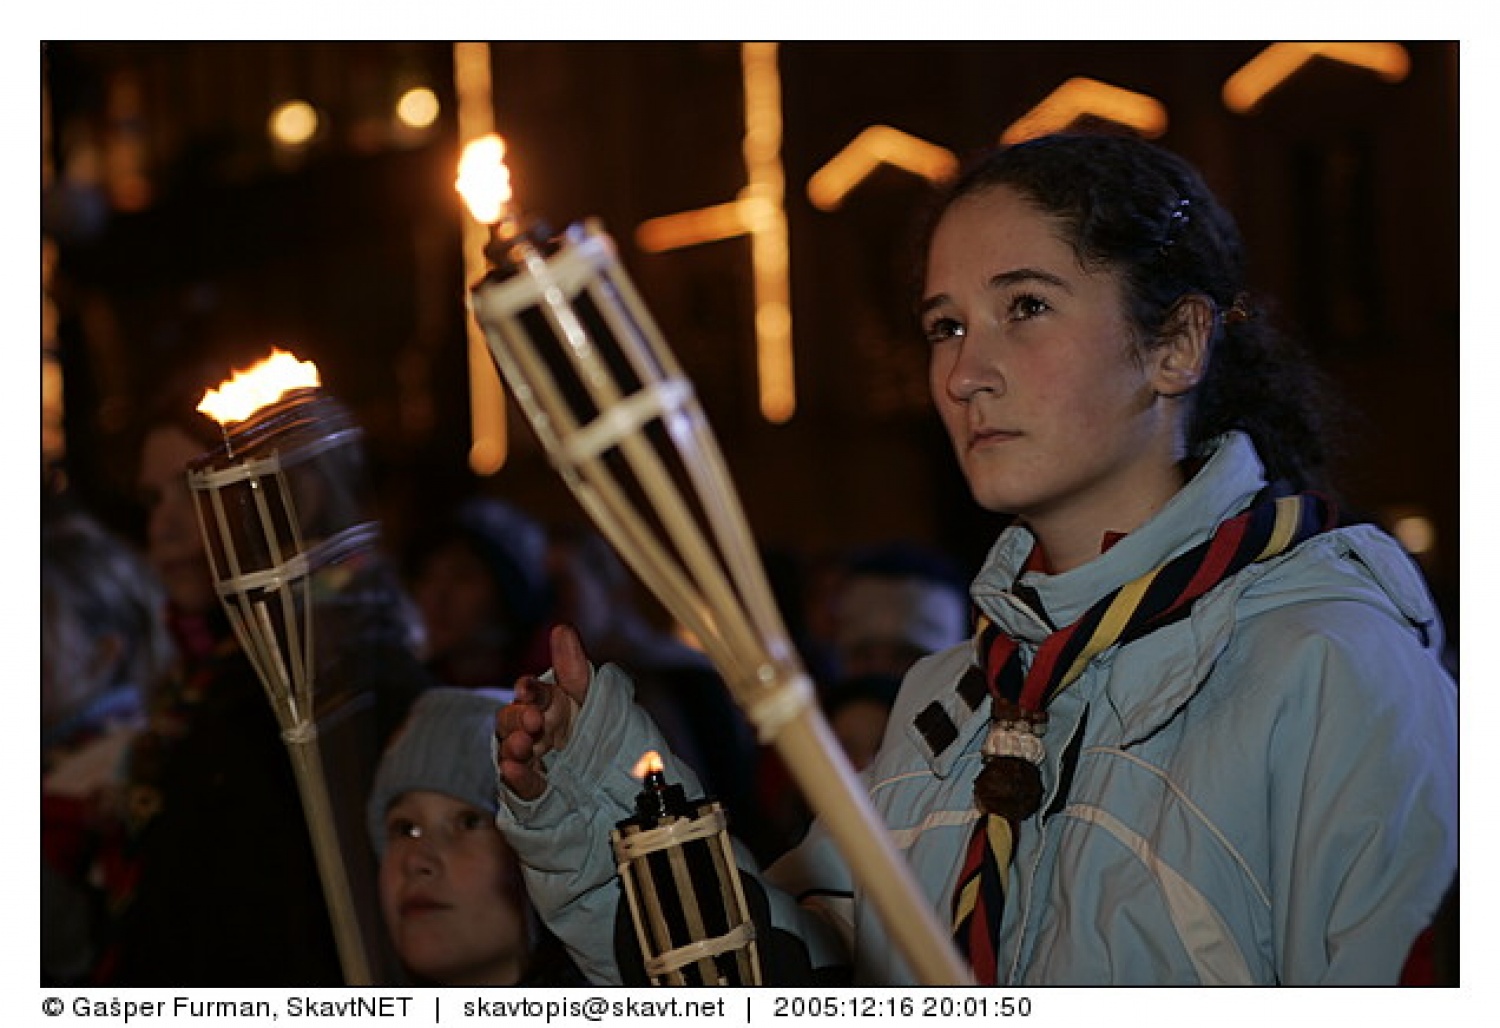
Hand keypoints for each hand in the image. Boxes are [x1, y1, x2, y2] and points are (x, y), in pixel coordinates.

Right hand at [495, 623, 591, 799]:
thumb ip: (573, 667)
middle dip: (519, 718)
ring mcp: (528, 758)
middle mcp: (531, 728)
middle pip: (513, 720)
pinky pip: (519, 783)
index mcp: (545, 703)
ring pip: (510, 749)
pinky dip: (516, 776)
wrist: (604, 773)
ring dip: (514, 745)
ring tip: (524, 745)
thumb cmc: (588, 724)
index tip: (527, 689)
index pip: (531, 692)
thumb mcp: (587, 695)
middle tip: (533, 720)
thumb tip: (562, 628)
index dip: (528, 690)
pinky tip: (513, 770)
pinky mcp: (530, 787)